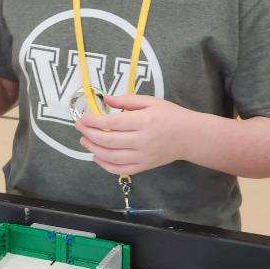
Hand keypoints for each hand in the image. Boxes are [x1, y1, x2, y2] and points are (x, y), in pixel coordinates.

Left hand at [74, 94, 196, 175]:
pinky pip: (121, 170)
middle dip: (89, 134)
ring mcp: (143, 156)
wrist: (190, 136)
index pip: (113, 122)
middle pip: (109, 140)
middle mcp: (142, 140)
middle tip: (79, 127)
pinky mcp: (144, 166)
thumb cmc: (170, 115)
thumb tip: (105, 99)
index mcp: (144, 121)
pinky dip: (105, 166)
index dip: (94, 121)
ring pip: (112, 157)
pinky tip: (97, 157)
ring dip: (93, 149)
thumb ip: (127, 100)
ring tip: (84, 141)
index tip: (83, 118)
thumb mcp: (151, 101)